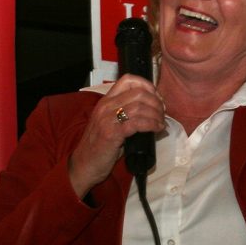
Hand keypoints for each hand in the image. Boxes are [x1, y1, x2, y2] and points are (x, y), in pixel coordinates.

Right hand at [67, 75, 165, 197]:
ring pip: (140, 107)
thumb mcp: (110, 124)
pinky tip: (156, 129)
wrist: (84, 164)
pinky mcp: (111, 134)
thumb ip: (127, 115)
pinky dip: (152, 124)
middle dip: (156, 102)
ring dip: (156, 114)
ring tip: (161, 123)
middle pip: (138, 93)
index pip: (128, 80)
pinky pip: (137, 123)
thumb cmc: (99, 146)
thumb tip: (153, 112)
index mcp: (105, 101)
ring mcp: (107, 119)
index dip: (147, 85)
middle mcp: (105, 106)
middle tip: (162, 113)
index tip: (156, 98)